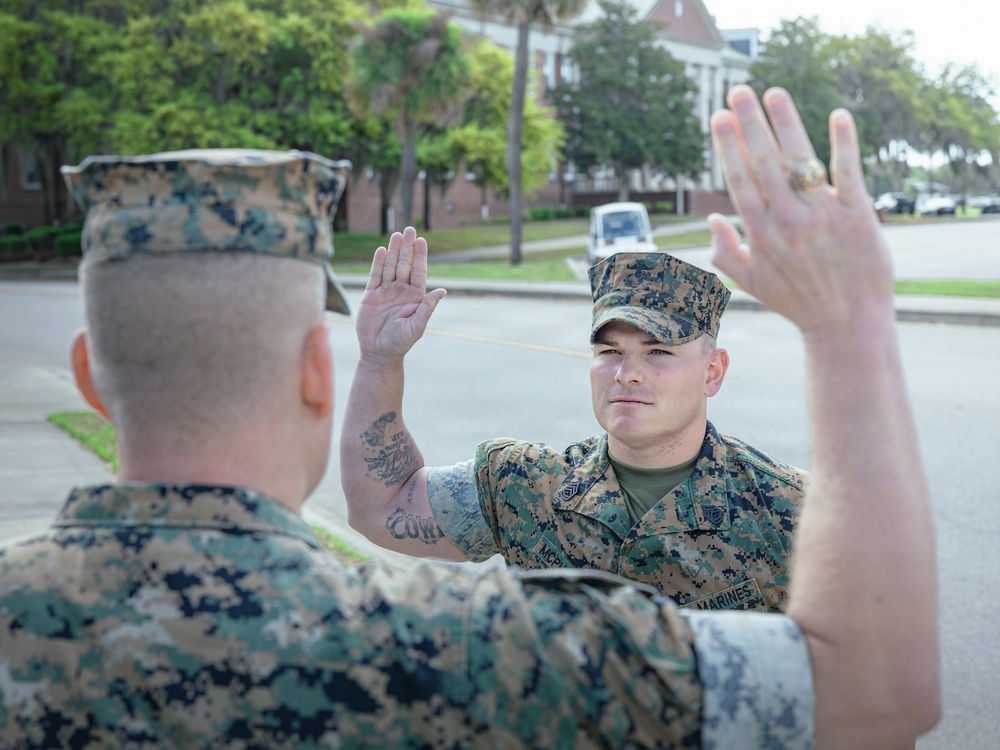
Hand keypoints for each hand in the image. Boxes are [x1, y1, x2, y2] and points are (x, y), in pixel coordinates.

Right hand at [355, 226, 446, 363]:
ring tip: (396, 234)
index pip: (418, 271)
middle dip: (407, 247)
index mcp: (415, 297)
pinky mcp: (371, 296)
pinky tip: (381, 250)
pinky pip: (375, 275)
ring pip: (390, 267)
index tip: (422, 240)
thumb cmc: (401, 342)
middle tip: (409, 229)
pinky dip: (378, 263)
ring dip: (393, 251)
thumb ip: (428, 307)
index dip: (420, 256)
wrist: (379, 353)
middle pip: (404, 264)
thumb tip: (443, 290)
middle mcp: (401, 291)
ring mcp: (386, 292)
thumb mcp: (417, 325)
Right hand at [708, 85, 893, 336]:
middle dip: (749, 124)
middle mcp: (788, 220)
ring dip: (786, 123)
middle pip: (764, 162)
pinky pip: (848, 172)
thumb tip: (712, 220)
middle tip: (739, 91)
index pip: (740, 180)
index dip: (729, 146)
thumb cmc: (798, 303)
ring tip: (774, 93)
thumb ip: (726, 253)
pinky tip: (838, 116)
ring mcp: (822, 216)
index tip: (719, 117)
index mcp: (760, 234)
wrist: (847, 323)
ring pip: (800, 160)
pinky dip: (844, 143)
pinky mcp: (857, 214)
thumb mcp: (752, 283)